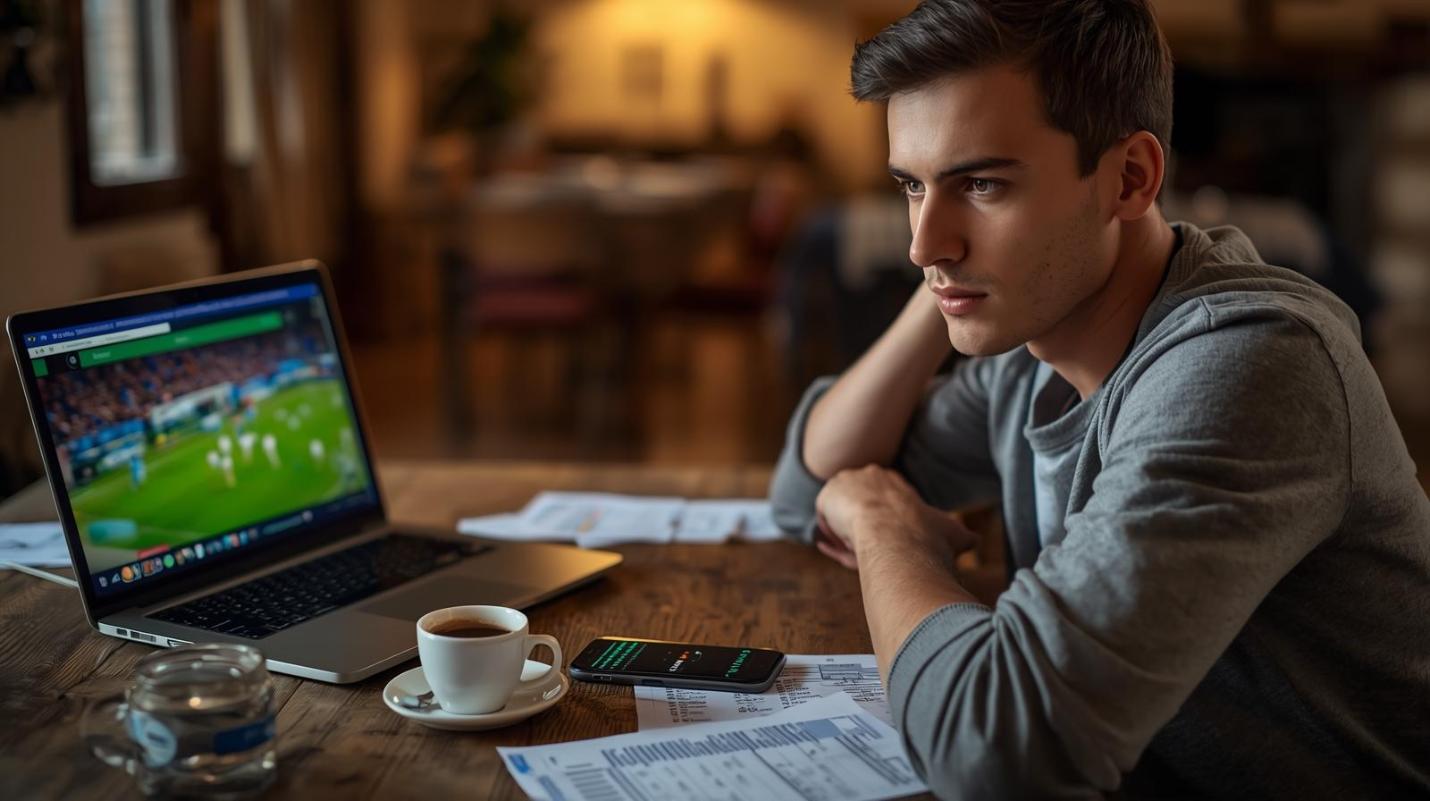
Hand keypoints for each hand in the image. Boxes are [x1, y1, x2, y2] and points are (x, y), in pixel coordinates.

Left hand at [814, 465, 977, 569]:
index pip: (881, 504)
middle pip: (860, 513)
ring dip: (851, 542)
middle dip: (864, 535)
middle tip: (872, 555)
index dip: (884, 528)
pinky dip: (835, 542)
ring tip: (865, 556)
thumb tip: (975, 540)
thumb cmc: (924, 536)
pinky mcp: (826, 496)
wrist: (894, 533)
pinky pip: (827, 525)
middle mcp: (868, 475)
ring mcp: (845, 483)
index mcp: (892, 480)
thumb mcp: (950, 532)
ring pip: (844, 521)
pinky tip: (849, 551)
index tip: (889, 545)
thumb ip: (961, 535)